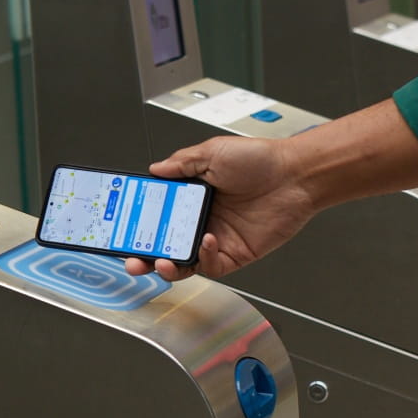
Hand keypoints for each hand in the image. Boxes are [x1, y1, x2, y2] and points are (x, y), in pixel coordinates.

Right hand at [125, 135, 314, 281]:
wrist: (294, 175)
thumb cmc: (260, 160)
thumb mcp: (212, 152)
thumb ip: (181, 163)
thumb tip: (155, 169)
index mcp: (192, 196)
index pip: (157, 214)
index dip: (138, 223)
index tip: (122, 227)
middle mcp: (201, 219)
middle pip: (164, 244)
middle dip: (144, 255)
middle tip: (132, 260)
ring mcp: (216, 239)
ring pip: (183, 262)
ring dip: (167, 265)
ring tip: (160, 260)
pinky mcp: (234, 254)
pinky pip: (210, 265)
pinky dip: (203, 257)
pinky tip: (205, 241)